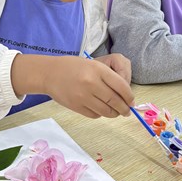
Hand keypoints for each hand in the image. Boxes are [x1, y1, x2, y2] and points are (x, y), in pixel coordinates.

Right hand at [11, 55, 133, 118]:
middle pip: (115, 101)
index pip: (121, 86)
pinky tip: (100, 109)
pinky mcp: (76, 106)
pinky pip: (94, 115)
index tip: (132, 101)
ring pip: (106, 111)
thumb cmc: (74, 67)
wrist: (49, 73)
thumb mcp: (93, 65)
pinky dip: (100, 114)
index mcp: (97, 69)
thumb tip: (126, 97)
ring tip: (115, 112)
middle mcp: (91, 83)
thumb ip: (110, 78)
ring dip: (114, 113)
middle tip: (127, 111)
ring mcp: (83, 96)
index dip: (129, 96)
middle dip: (124, 108)